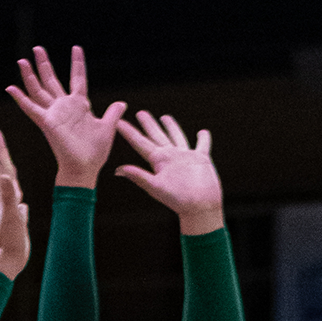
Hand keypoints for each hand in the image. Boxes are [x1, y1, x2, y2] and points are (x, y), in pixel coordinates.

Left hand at [0, 130, 29, 279]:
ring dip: (8, 171)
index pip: (3, 167)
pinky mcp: (17, 222)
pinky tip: (22, 200)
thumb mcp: (11, 216)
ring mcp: (11, 210)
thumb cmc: (10, 240)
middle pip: (3, 171)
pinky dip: (19, 198)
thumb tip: (3, 176)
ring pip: (10, 186)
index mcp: (6, 196)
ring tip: (7, 162)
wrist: (6, 261)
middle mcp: (7, 200)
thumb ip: (9, 196)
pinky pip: (18, 205)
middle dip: (0, 153)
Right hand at [7, 46, 125, 187]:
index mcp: (79, 105)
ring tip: (22, 60)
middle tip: (38, 48)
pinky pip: (30, 108)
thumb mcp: (107, 128)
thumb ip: (112, 114)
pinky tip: (10, 88)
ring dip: (29, 76)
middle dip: (45, 64)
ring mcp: (54, 113)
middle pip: (52, 80)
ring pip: (38, 90)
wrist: (86, 167)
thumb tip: (122, 103)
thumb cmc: (95, 151)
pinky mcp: (46, 123)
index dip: (77, 63)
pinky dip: (20, 98)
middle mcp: (64, 106)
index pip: (77, 78)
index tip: (76, 48)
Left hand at [115, 111, 224, 234]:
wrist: (200, 207)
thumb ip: (138, 176)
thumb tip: (118, 170)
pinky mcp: (201, 160)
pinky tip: (202, 132)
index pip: (141, 143)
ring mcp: (186, 157)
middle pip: (157, 136)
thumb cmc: (178, 200)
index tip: (119, 122)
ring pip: (177, 137)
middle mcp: (171, 157)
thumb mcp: (156, 187)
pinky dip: (203, 139)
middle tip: (141, 113)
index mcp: (158, 161)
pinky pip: (202, 145)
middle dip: (149, 124)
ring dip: (171, 127)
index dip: (130, 132)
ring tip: (165, 117)